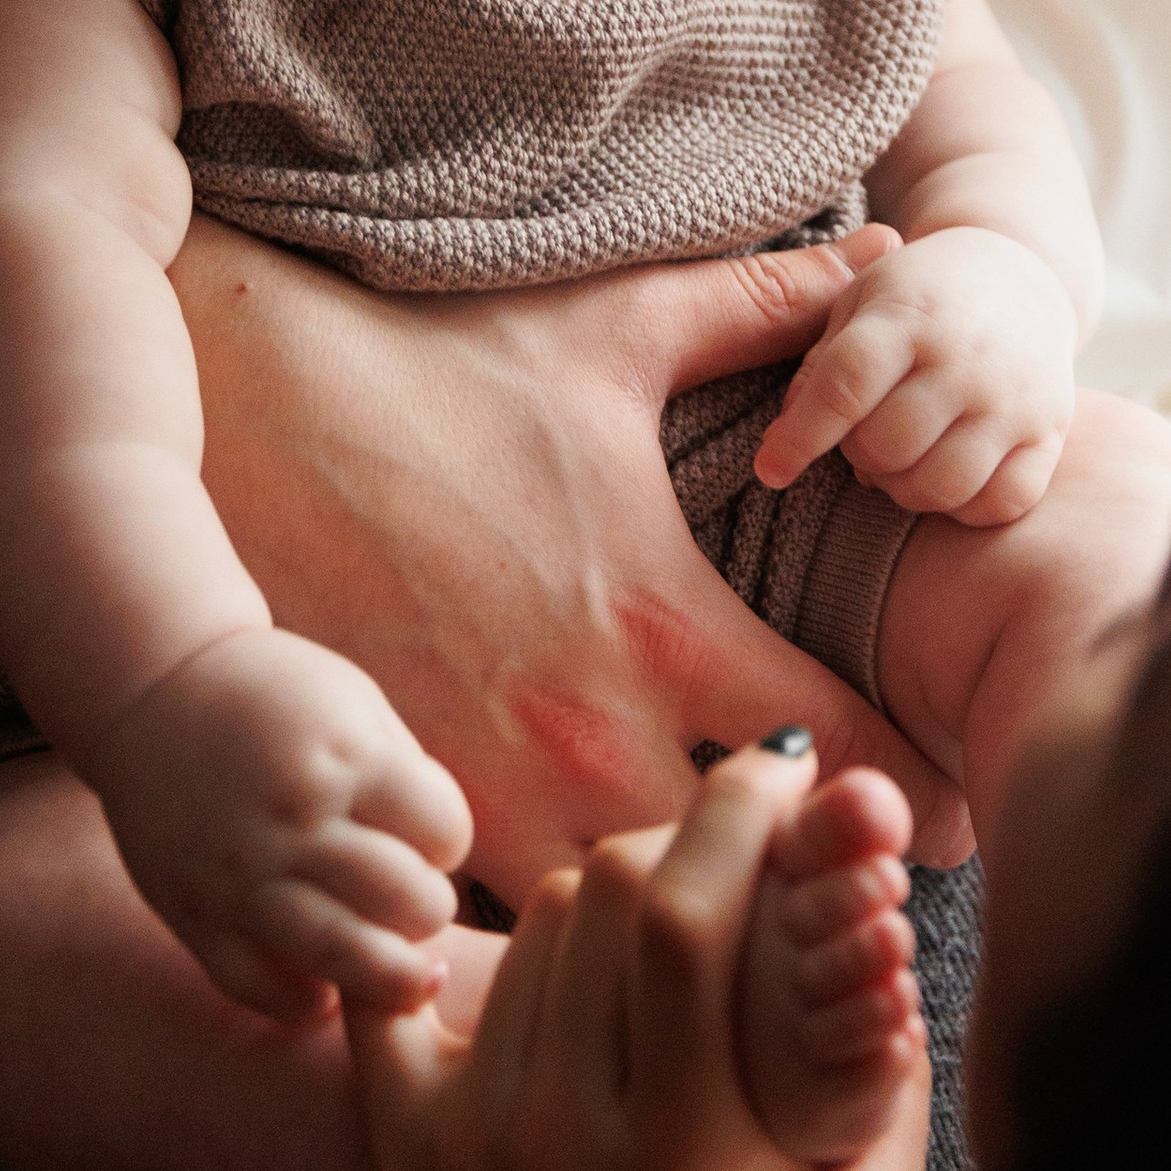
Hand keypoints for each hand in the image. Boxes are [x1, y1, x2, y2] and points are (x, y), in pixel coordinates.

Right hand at [86, 621, 471, 1022]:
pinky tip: (325, 991)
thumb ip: (402, 774)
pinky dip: (301, 1004)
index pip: (443, 830)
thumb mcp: (354, 704)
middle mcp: (293, 819)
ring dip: (386, 978)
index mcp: (344, 758)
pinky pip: (255, 986)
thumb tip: (444, 858)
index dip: (449, 840)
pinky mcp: (192, 912)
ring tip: (405, 978)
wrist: (153, 690)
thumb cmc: (273, 692)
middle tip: (419, 905)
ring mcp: (240, 872)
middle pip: (403, 901)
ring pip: (338, 956)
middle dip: (429, 911)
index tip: (433, 839)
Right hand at [176, 218, 970, 893]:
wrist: (244, 403)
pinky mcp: (394, 812)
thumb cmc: (445, 363)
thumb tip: (890, 251)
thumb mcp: (620, 328)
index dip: (898, 789)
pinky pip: (490, 917)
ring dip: (657, 911)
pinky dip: (538, 913)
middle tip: (813, 861)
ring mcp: (480, 789)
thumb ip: (770, 306)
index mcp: (667, 624)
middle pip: (738, 881)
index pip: (839, 761)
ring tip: (692, 884)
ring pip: (609, 919)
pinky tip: (563, 874)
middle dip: (784, 879)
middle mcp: (585, 734)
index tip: (927, 796)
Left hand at [351, 744, 925, 1170]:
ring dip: (604, 897)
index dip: (740, 812)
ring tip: (651, 936)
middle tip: (726, 856)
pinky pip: (395, 990)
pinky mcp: (409, 1151)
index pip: (690, 918)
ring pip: (533, 922)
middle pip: (607, 891)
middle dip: (684, 839)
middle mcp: (564, 1132)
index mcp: (684, 1152)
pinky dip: (440, 944)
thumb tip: (883, 927)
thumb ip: (888, 1080)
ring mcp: (474, 1139)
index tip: (783, 775)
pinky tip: (498, 941)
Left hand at [752, 227, 1077, 525]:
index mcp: (909, 314)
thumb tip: (782, 445)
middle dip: (859, 457)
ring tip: (903, 459)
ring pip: (940, 487)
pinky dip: (965, 507)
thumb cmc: (920, 296)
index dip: (800, 437)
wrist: (1019, 271)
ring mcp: (1015, 396)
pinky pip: (1000, 504)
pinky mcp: (1051, 430)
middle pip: (888, 448)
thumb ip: (818, 368)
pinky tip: (950, 476)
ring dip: (905, 489)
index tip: (770, 469)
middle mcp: (967, 356)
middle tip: (864, 440)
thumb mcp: (859, 303)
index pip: (845, 387)